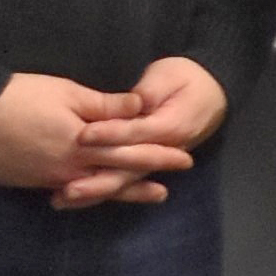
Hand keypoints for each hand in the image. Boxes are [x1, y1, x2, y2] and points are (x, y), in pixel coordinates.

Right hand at [0, 69, 198, 205]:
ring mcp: (45, 180)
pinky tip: (89, 195)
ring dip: (115, 192)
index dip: (157, 156)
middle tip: (168, 190)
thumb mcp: (67, 93)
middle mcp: (68, 170)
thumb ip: (105, 105)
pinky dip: (81, 194)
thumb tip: (141, 106)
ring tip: (140, 197)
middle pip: (113, 178)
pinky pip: (61, 192)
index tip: (183, 158)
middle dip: (142, 182)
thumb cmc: (18, 96)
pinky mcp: (25, 182)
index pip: (129, 153)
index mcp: (82, 145)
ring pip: (89, 190)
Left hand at [53, 57, 228, 209]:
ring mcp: (154, 161)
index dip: (109, 134)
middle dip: (97, 180)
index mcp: (170, 126)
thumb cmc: (186, 79)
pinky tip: (75, 198)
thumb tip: (135, 101)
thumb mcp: (169, 76)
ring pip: (124, 181)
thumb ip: (151, 90)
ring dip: (95, 192)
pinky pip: (123, 180)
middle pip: (128, 169)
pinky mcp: (145, 163)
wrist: (212, 92)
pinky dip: (100, 190)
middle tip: (68, 188)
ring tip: (64, 200)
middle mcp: (162, 151)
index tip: (82, 136)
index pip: (136, 133)